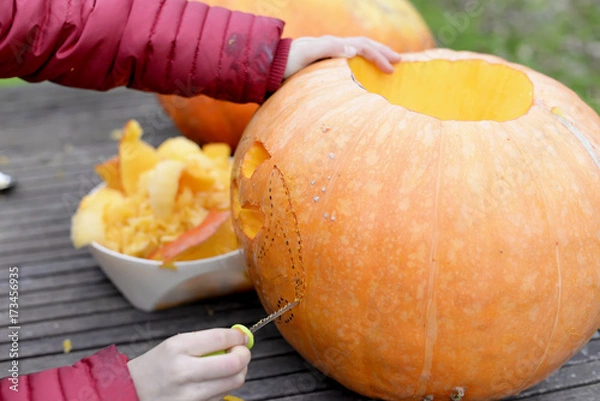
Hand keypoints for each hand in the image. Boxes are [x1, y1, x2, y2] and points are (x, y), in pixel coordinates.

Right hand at [128, 329, 250, 400]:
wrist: (131, 392)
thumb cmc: (157, 366)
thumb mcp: (175, 344)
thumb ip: (208, 340)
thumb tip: (240, 338)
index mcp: (178, 348)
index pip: (221, 338)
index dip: (239, 337)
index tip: (242, 337)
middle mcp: (184, 371)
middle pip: (234, 364)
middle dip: (245, 356)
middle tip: (242, 353)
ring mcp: (189, 395)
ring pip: (233, 382)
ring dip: (237, 373)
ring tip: (227, 367)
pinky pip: (221, 396)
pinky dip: (224, 387)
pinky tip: (213, 383)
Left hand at [284, 35, 401, 78]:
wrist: (269, 69)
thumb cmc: (286, 63)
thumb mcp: (306, 54)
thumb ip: (329, 48)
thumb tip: (355, 49)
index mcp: (333, 44)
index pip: (363, 47)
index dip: (380, 57)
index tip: (393, 70)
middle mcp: (332, 47)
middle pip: (364, 45)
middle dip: (383, 52)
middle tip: (400, 62)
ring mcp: (328, 55)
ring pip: (358, 51)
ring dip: (375, 56)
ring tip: (387, 64)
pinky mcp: (323, 64)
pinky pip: (348, 61)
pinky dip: (362, 64)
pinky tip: (364, 74)